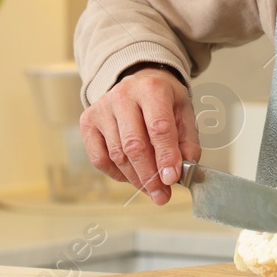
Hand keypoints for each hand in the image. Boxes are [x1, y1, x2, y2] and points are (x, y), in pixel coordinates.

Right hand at [79, 66, 201, 204]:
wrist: (138, 82)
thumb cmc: (163, 99)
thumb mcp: (184, 112)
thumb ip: (187, 141)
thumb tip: (183, 170)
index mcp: (152, 89)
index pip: (159, 127)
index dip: (166, 156)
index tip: (172, 179)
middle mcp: (123, 95)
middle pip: (134, 145)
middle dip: (150, 176)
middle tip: (161, 195)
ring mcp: (102, 108)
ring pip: (117, 155)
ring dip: (136, 179)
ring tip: (151, 189)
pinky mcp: (88, 121)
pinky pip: (99, 159)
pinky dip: (116, 174)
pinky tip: (132, 175)